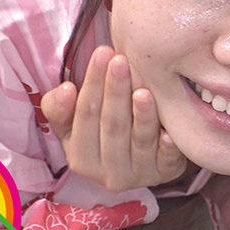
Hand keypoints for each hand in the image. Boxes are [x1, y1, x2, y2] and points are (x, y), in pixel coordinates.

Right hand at [41, 46, 186, 190]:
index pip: (84, 116)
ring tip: (143, 91)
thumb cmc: (104, 131)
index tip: (101, 53)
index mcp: (80, 157)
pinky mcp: (164, 175)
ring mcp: (138, 176)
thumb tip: (66, 89)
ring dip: (142, 116)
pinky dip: (168, 147)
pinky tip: (169, 131)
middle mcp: (107, 172)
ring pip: (140, 142)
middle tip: (121, 61)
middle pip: (112, 127)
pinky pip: (167, 161)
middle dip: (115, 92)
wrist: (143, 164)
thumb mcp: (76, 124)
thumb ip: (60, 107)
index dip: (92, 84)